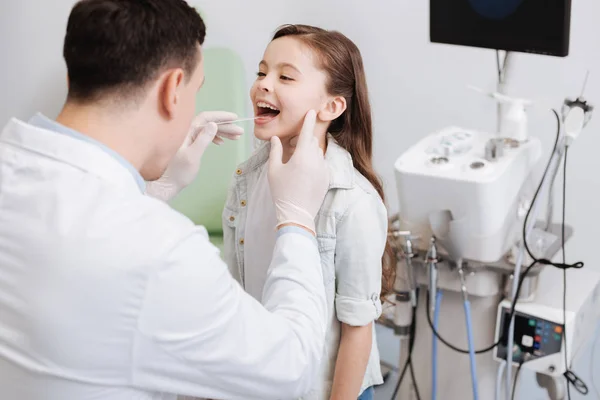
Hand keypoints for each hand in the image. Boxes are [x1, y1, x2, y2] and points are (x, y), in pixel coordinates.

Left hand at [146, 111, 243, 201]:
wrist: (168, 184)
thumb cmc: (179, 172)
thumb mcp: (193, 156)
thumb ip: (203, 139)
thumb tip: (213, 124)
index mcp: (186, 131)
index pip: (205, 117)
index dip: (221, 116)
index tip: (235, 118)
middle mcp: (187, 131)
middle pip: (209, 123)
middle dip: (226, 126)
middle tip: (240, 132)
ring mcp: (188, 137)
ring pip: (208, 130)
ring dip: (222, 132)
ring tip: (236, 137)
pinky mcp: (189, 144)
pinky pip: (204, 136)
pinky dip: (215, 137)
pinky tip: (222, 142)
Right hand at [268, 110, 329, 234]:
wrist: (296, 215)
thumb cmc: (282, 192)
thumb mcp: (274, 170)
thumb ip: (275, 151)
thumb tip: (275, 138)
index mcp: (302, 155)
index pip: (307, 132)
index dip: (309, 120)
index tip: (312, 111)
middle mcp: (316, 160)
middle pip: (312, 142)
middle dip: (305, 141)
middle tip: (293, 149)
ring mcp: (323, 169)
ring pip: (317, 153)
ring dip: (309, 152)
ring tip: (297, 166)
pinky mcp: (327, 178)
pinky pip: (321, 165)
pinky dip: (314, 164)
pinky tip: (304, 176)